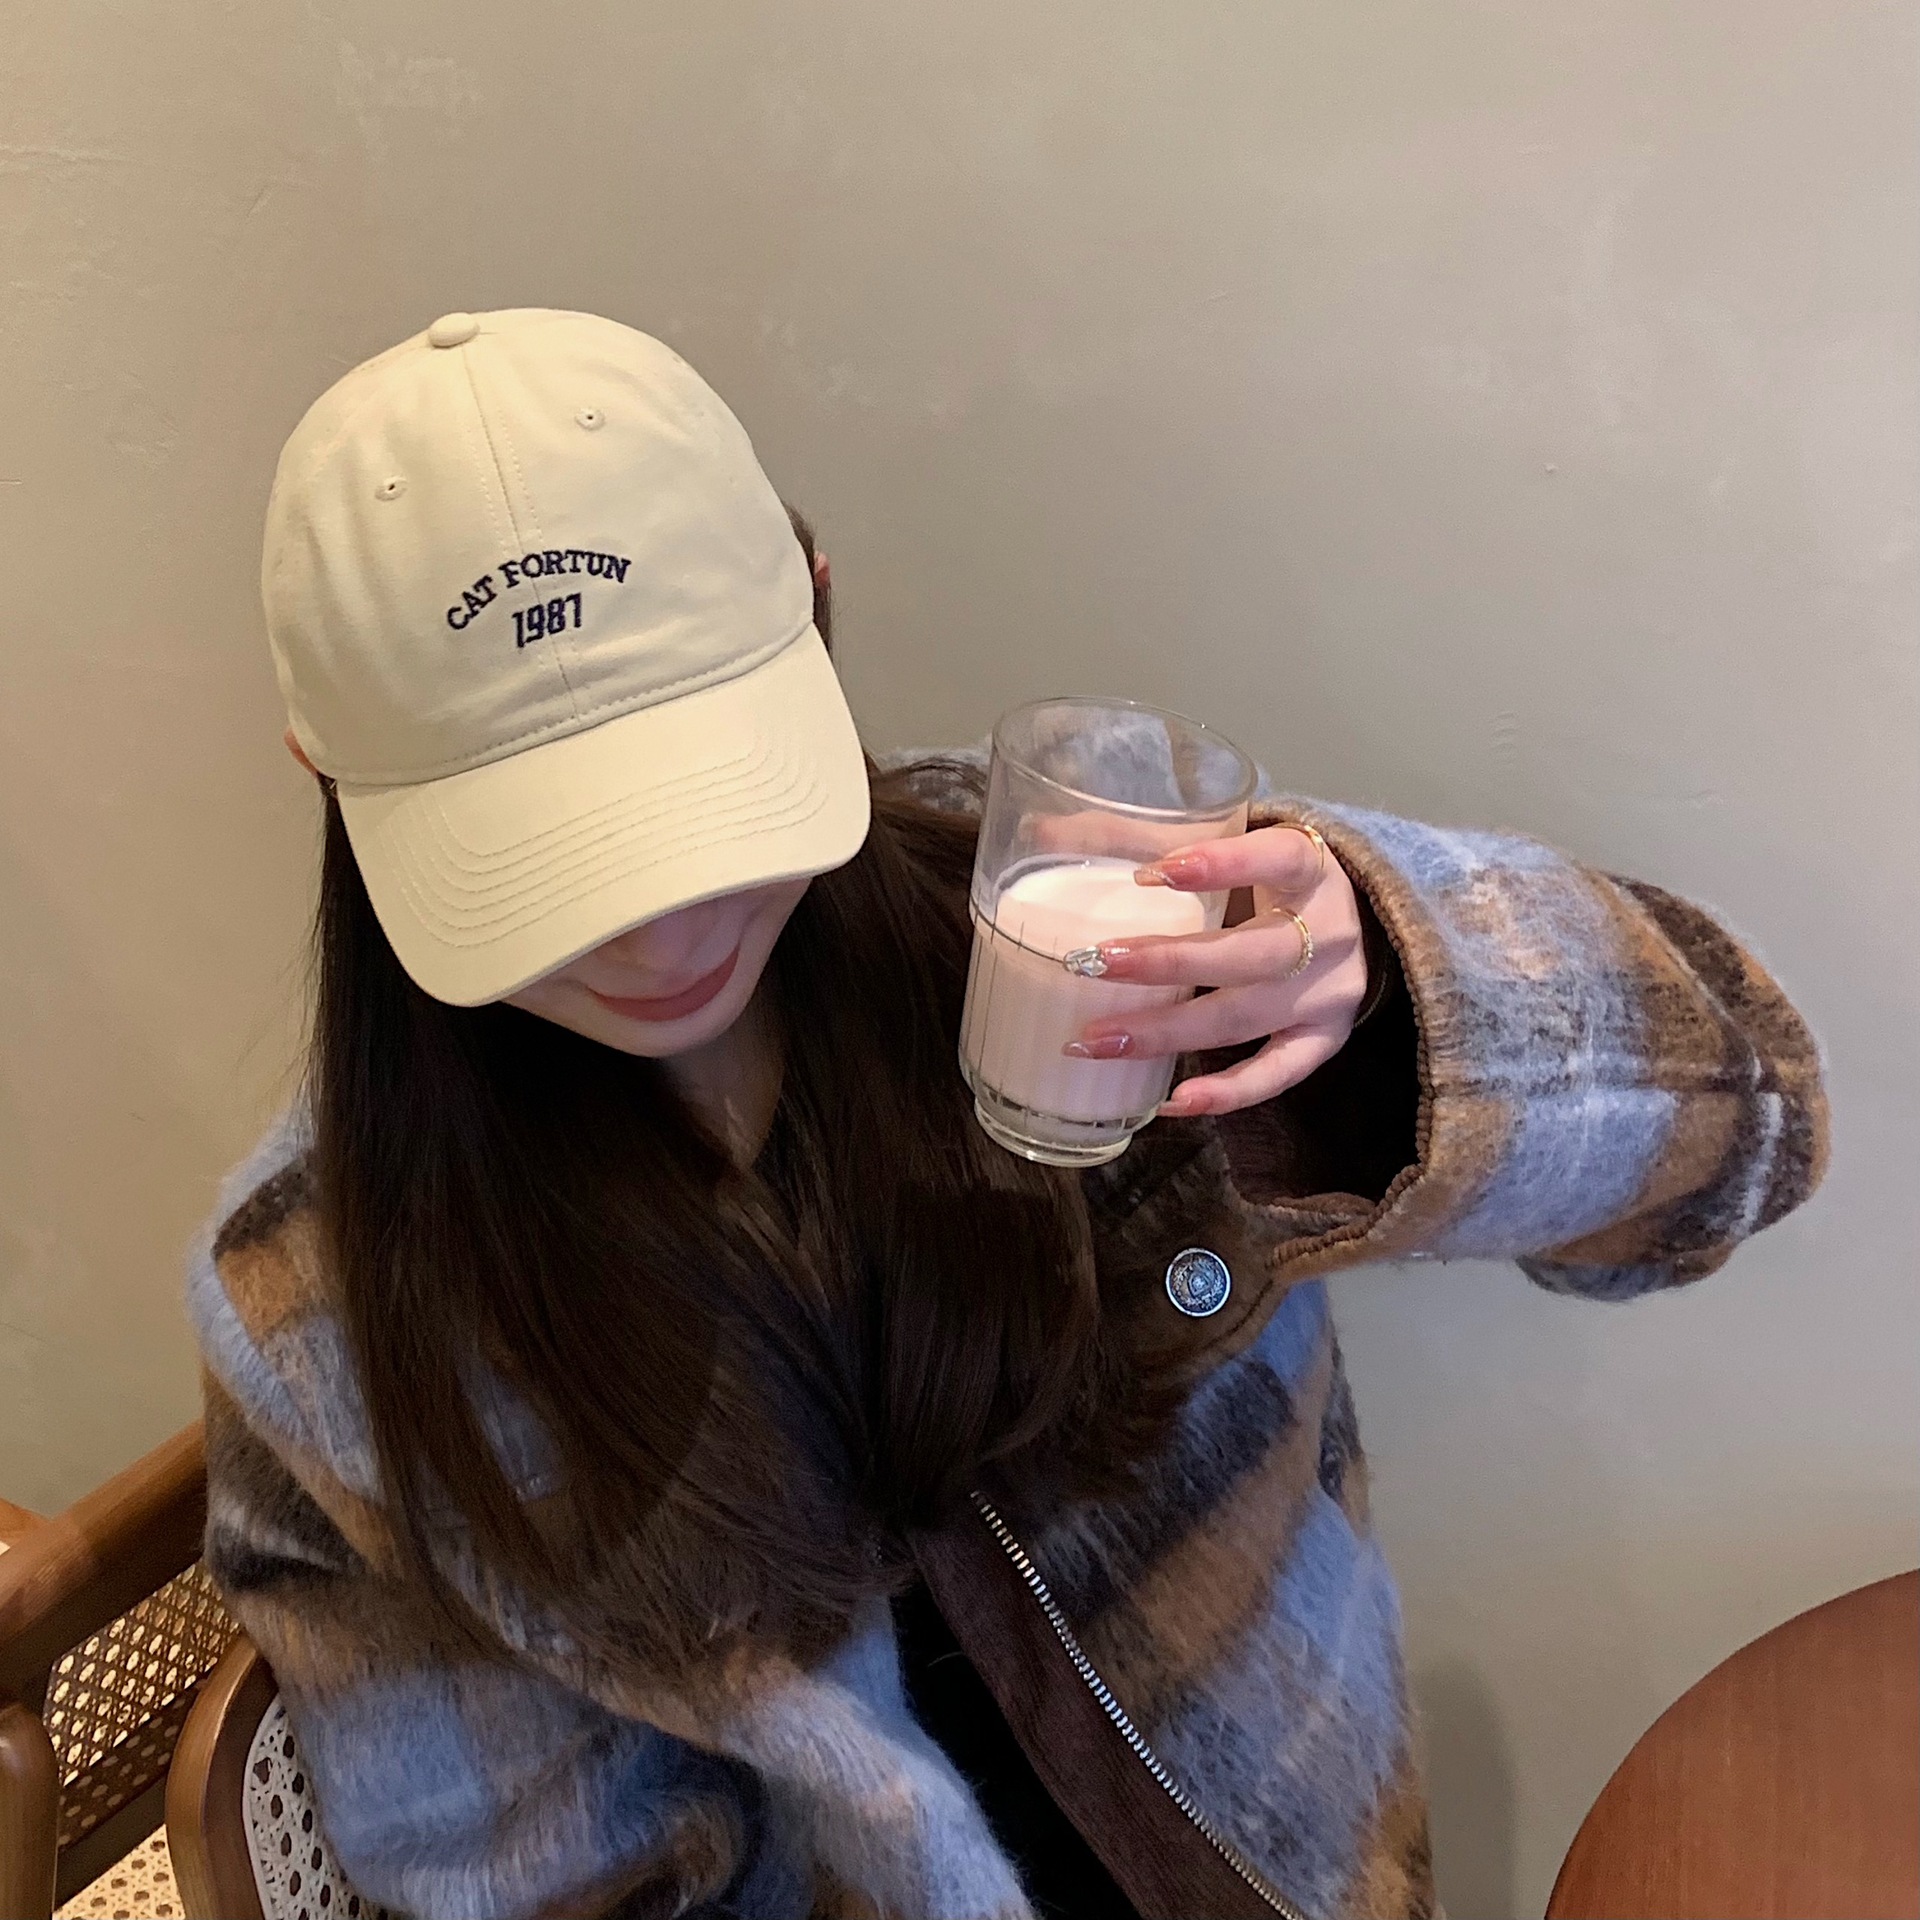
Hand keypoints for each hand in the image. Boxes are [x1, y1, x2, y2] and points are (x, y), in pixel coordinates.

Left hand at [1063, 824, 1367, 1116]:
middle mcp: (1328, 932)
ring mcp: (1330, 993)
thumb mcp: (1224, 844)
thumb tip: (1040, 832)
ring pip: (1247, 1017)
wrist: (1356, 919)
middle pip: (1252, 952)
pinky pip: (1277, 1073)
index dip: (1219, 866)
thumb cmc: (1269, 878)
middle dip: (1169, 963)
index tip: (1149, 874)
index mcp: (1309, 865)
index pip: (1273, 858)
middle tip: (1092, 964)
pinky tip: (1171, 1100)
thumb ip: (1138, 836)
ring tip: (1096, 1040)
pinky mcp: (1324, 1039)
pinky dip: (1227, 1092)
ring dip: (1168, 1031)